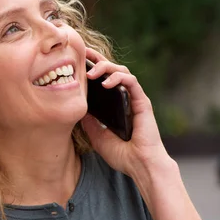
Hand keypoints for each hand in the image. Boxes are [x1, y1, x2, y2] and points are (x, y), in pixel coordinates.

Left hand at [81, 48, 169, 176]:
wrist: (140, 166)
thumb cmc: (122, 155)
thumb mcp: (97, 136)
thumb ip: (88, 122)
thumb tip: (76, 108)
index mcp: (115, 104)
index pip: (103, 79)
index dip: (92, 66)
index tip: (77, 58)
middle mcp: (125, 98)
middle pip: (112, 69)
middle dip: (97, 58)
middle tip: (83, 53)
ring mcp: (134, 98)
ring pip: (122, 70)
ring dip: (106, 67)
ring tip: (91, 73)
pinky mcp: (142, 102)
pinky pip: (131, 82)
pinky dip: (119, 78)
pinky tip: (106, 83)